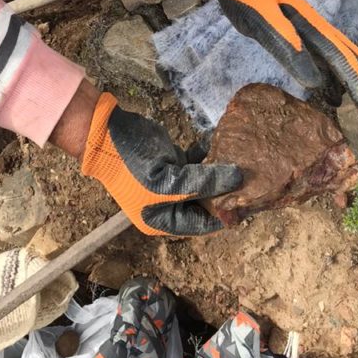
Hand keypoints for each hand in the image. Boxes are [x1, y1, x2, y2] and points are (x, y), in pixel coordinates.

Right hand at [81, 93, 242, 235]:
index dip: (226, 213)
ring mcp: (171, 181)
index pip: (203, 223)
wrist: (106, 133)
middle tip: (252, 178)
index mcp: (164, 219)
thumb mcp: (170, 180)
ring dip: (219, 171)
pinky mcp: (172, 160)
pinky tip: (222, 145)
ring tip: (242, 161)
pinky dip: (209, 155)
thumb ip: (204, 181)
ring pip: (203, 180)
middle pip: (206, 201)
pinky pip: (196, 162)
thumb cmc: (132, 166)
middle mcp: (170, 204)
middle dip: (225, 190)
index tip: (250, 200)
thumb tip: (239, 179)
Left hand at [197, 0, 357, 122]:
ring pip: (346, 60)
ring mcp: (313, 31)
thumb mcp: (262, 20)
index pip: (344, 61)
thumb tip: (315, 81)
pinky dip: (339, 79)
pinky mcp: (304, 35)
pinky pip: (329, 59)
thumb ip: (287, 46)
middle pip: (353, 62)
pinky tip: (340, 97)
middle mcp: (319, 29)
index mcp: (313, 27)